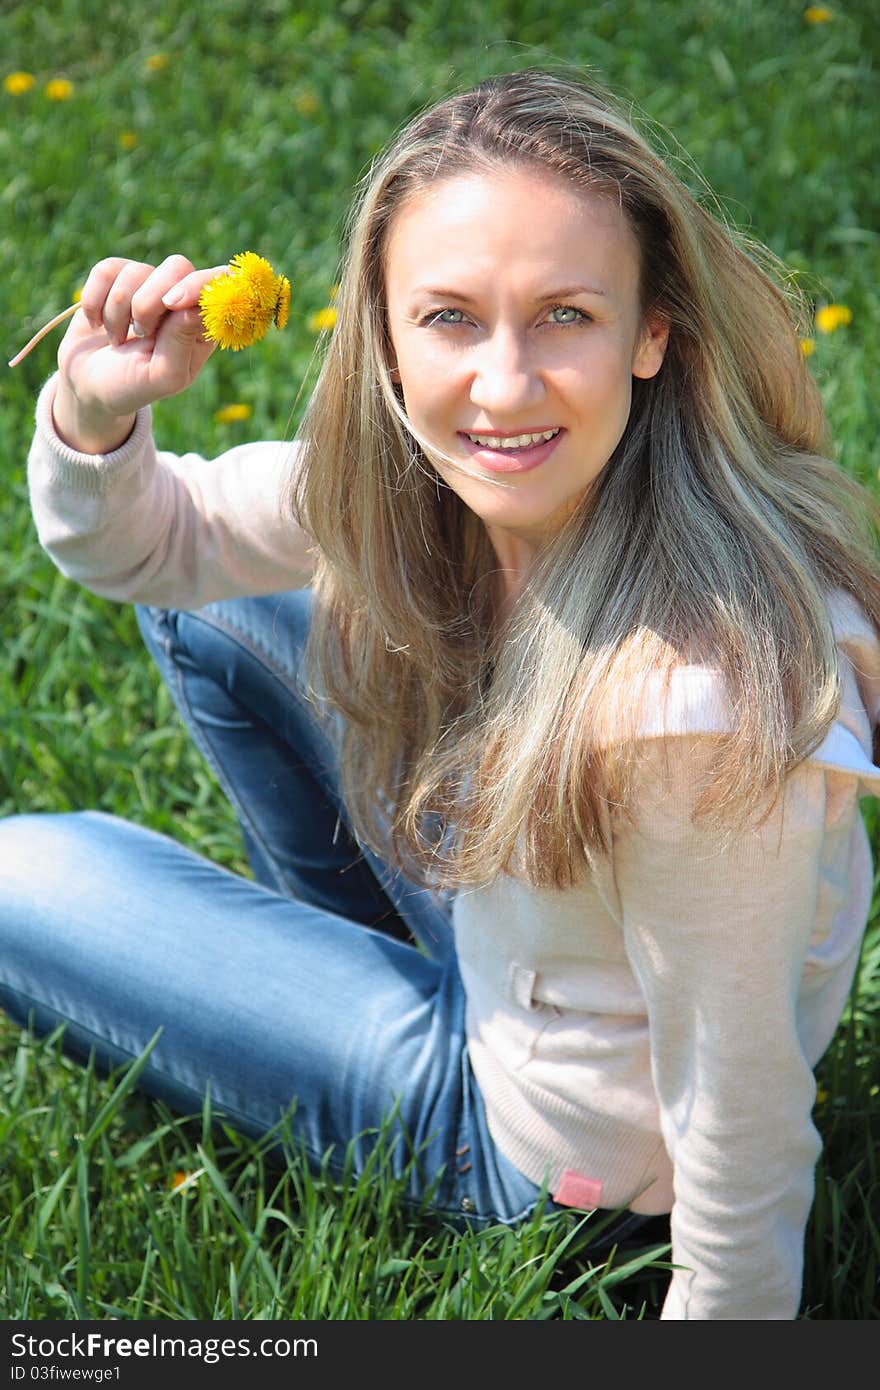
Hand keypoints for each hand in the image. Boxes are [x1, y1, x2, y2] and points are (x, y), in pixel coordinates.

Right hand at [53, 255, 225, 451]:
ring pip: (135, 271)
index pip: (216, 285)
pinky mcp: (115, 276)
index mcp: (202, 324)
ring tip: (118, 340)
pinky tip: (98, 324)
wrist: (88, 384)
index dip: (197, 286)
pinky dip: (94, 302)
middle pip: (176, 267)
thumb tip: (194, 307)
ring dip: (117, 312)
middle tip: (141, 334)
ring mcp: (147, 283)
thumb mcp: (163, 375)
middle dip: (149, 302)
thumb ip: (182, 342)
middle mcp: (179, 298)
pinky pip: (105, 271)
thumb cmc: (135, 384)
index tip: (173, 304)